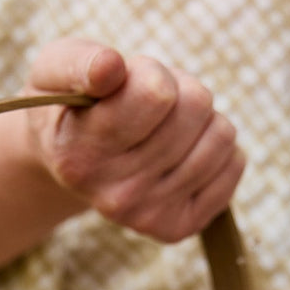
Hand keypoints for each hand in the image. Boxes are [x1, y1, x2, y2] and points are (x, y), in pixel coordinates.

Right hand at [23, 38, 245, 243]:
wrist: (74, 163)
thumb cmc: (72, 104)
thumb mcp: (55, 69)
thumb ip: (78, 62)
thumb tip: (111, 67)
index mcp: (80, 157)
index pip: (157, 94)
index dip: (150, 73)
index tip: (129, 83)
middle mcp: (115, 198)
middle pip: (196, 108)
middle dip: (178, 91)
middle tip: (151, 105)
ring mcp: (150, 217)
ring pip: (221, 136)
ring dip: (200, 118)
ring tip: (167, 126)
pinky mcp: (181, 227)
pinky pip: (234, 165)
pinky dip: (216, 146)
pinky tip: (185, 151)